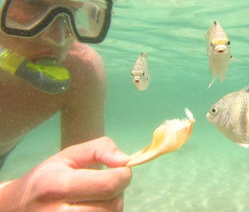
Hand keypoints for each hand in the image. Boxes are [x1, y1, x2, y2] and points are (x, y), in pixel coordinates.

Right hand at [0, 137, 131, 211]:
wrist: (16, 208)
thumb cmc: (47, 177)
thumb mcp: (69, 155)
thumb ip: (99, 149)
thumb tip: (125, 160)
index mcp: (57, 185)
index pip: (109, 185)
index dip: (124, 175)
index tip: (121, 169)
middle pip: (113, 205)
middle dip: (118, 190)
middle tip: (106, 182)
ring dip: (112, 204)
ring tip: (96, 195)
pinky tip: (91, 206)